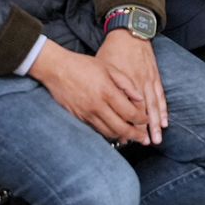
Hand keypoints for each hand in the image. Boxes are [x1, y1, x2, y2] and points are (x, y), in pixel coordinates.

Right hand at [28, 41, 150, 142]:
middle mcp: (97, 106)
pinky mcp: (78, 118)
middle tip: (144, 139)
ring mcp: (86, 114)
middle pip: (120, 128)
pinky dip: (107, 133)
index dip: (141, 119)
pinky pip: (96, 130)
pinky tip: (115, 133)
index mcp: (107, 92)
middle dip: (135, 135)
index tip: (147, 120)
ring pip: (108, 132)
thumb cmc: (84, 65)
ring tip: (131, 138)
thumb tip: (140, 98)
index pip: (129, 113)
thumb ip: (127, 83)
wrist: (56, 69)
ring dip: (121, 137)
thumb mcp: (109, 68)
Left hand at [96, 29, 166, 144]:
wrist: (130, 32)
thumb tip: (101, 107)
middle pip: (141, 111)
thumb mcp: (103, 69)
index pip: (126, 110)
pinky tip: (165, 120)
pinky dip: (164, 109)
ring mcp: (148, 81)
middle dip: (144, 129)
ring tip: (157, 137)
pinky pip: (160, 96)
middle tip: (145, 144)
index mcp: (122, 85)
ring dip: (156, 123)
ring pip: (153, 106)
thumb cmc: (112, 51)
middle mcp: (137, 85)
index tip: (127, 139)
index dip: (127, 125)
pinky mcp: (155, 77)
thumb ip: (105, 88)